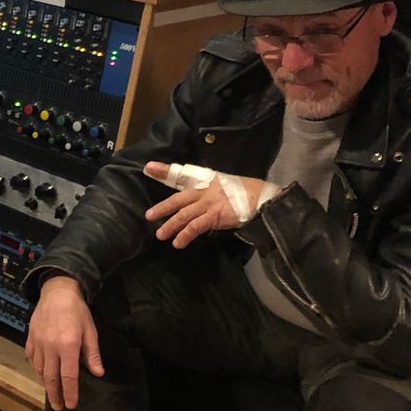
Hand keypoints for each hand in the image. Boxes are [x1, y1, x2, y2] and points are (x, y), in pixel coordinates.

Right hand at [25, 275, 102, 410]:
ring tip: (50, 393)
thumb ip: (92, 354)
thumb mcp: (90, 331)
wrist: (57, 291)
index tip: (71, 405)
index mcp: (68, 346)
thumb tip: (98, 373)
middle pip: (51, 377)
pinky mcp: (31, 338)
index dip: (70, 393)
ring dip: (45, 384)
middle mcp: (51, 347)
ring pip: (39, 369)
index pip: (68, 376)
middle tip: (58, 407)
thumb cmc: (77, 311)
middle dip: (55, 394)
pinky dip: (36, 369)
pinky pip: (31, 358)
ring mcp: (38, 343)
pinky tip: (40, 374)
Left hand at [143, 161, 268, 247]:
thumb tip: (202, 198)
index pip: (182, 175)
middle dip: (162, 207)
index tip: (148, 167)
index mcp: (206, 181)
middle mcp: (204, 191)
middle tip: (148, 216)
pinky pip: (195, 227)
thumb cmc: (247, 191)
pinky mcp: (214, 216)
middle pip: (178, 199)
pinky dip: (185, 235)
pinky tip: (178, 243)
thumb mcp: (225, 184)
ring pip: (183, 215)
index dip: (164, 170)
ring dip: (170, 226)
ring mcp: (208, 204)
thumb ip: (212, 189)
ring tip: (161, 235)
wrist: (262, 198)